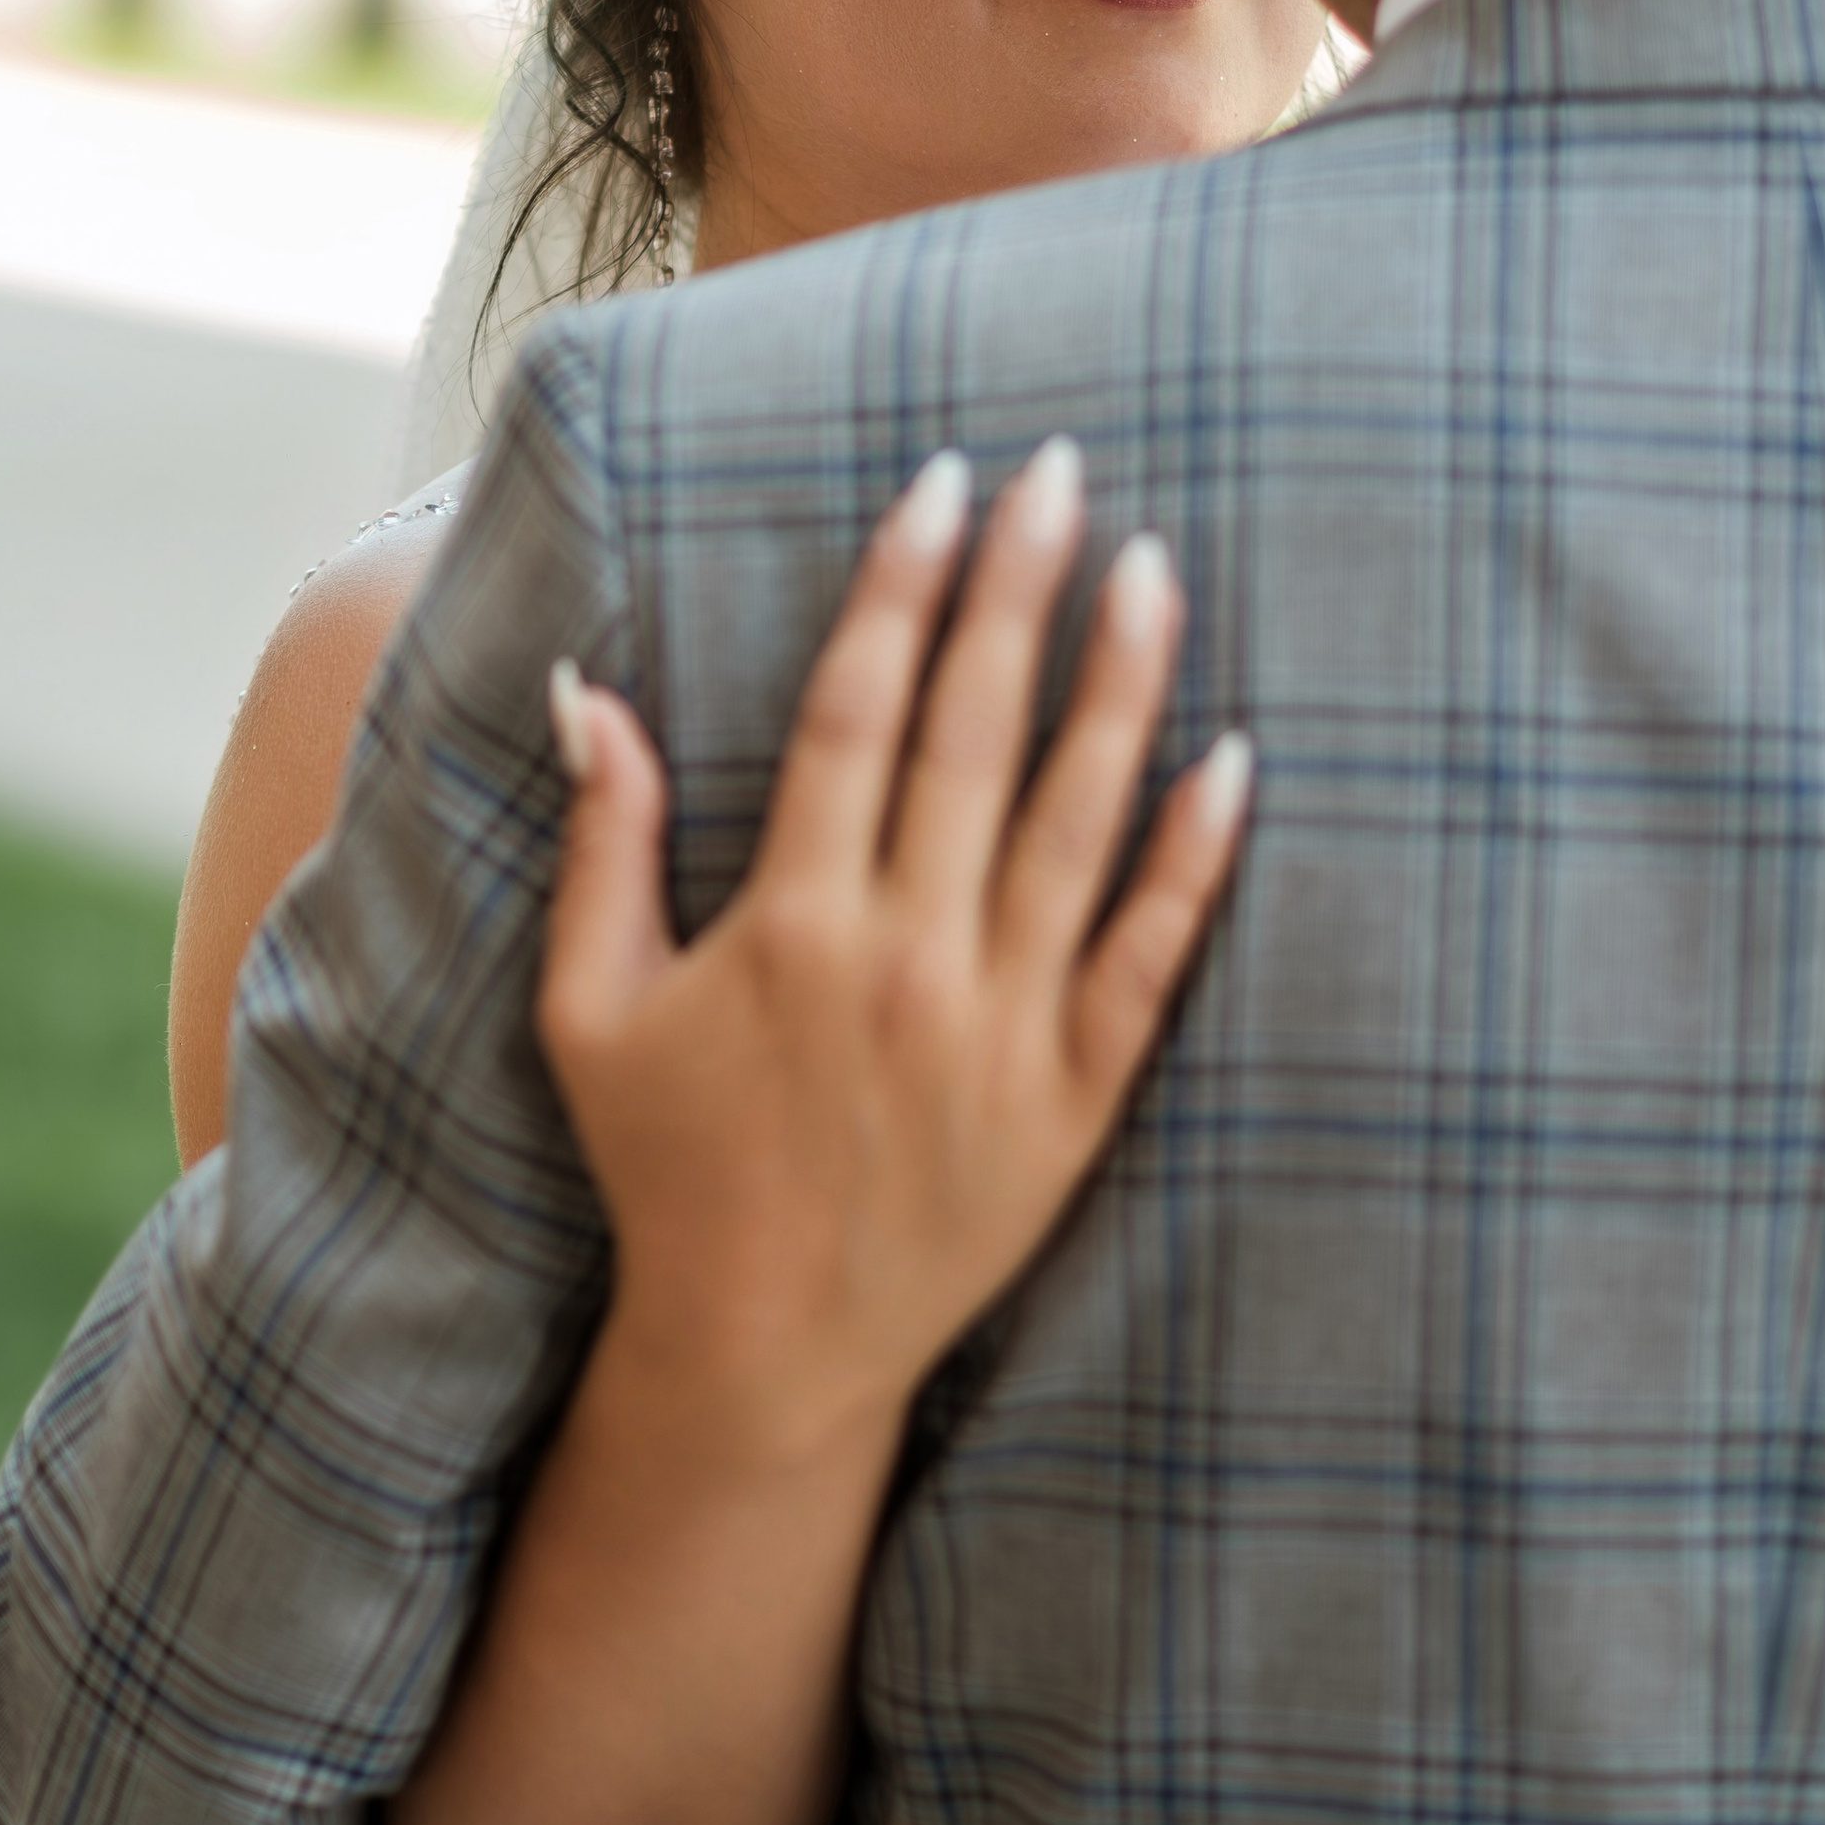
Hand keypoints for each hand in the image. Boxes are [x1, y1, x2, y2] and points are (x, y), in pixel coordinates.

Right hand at [537, 439, 1252, 1470]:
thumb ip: (603, 842)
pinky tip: (1236, 757)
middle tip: (1060, 471)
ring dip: (1118, 686)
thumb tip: (588, 688)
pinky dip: (1194, 860)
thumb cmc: (667, 1166)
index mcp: (788, 922)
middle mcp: (902, 959)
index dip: (900, 585)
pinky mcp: (1073, 1099)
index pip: (855, 710)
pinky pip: (1148, 958)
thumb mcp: (592, 1008)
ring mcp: (998, 1029)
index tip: (941, 481)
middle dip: (1016, 589)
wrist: (763, 1353)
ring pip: (1076, 823)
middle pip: (973, 734)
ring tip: (1151, 567)